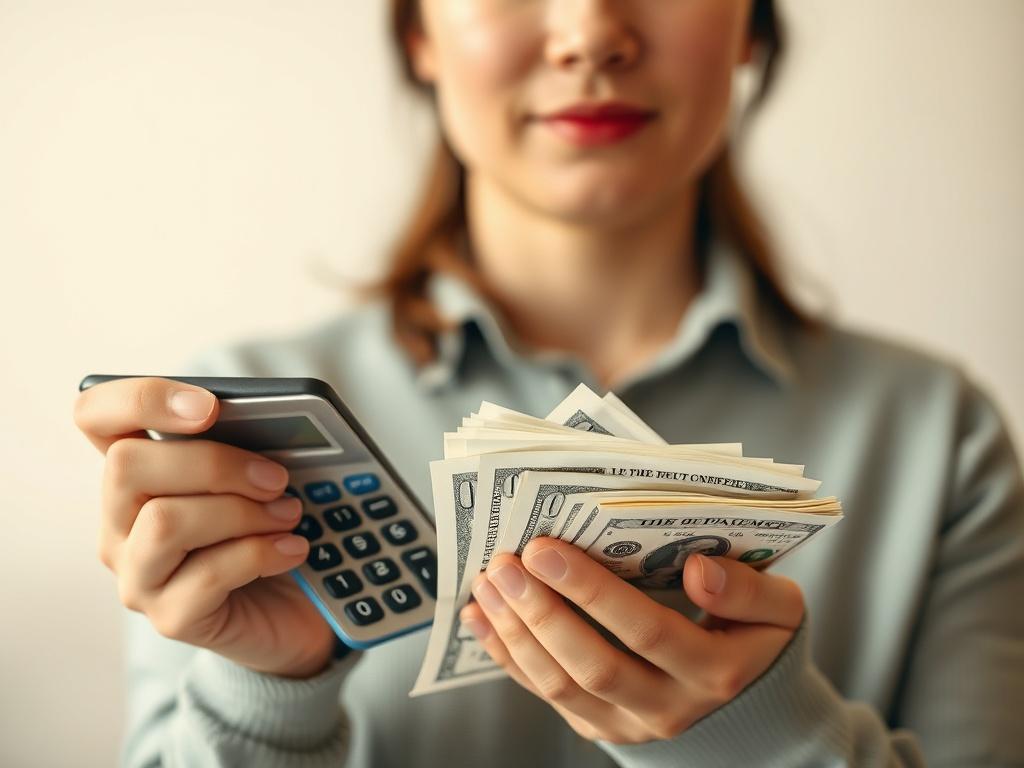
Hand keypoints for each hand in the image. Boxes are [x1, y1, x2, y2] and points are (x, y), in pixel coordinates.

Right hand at [74, 377, 335, 678]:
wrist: (298, 610)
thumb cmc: (272, 527)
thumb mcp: (259, 474)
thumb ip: (248, 442)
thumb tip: (272, 422)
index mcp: (136, 472)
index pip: (95, 415)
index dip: (141, 398)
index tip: (210, 406)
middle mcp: (120, 522)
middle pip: (128, 464)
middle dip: (214, 462)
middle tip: (276, 476)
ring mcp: (138, 574)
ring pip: (165, 521)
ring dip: (241, 511)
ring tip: (289, 514)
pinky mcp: (170, 618)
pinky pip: (208, 575)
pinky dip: (261, 553)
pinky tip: (293, 549)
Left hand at [459, 538, 803, 744]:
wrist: (754, 712)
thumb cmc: (758, 642)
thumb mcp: (781, 610)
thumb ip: (748, 589)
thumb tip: (699, 569)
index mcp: (715, 671)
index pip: (646, 630)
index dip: (591, 592)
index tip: (546, 548)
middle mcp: (669, 707)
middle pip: (592, 664)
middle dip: (541, 611)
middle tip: (506, 563)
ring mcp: (629, 724)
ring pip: (561, 685)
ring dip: (516, 632)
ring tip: (489, 582)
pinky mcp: (601, 727)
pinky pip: (547, 695)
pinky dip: (509, 656)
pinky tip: (484, 618)